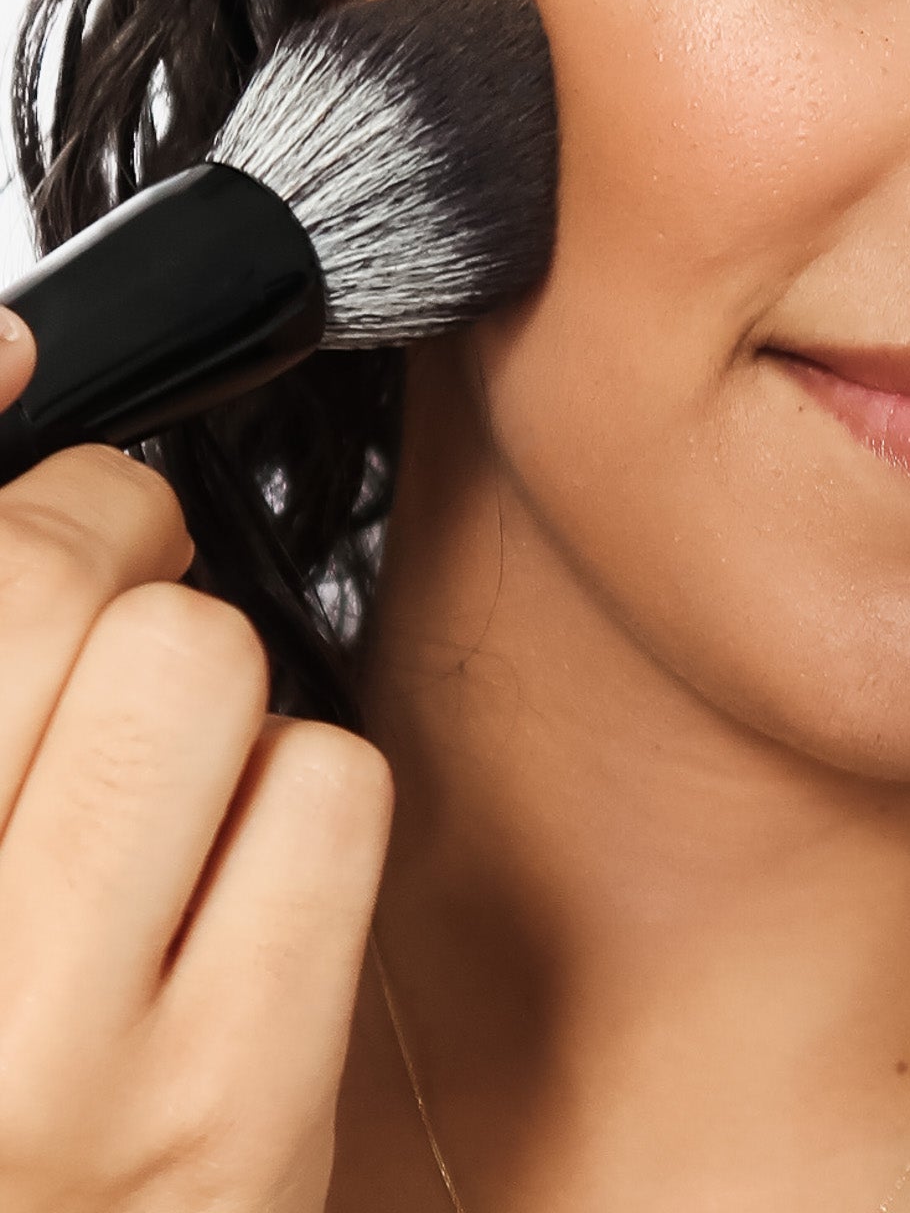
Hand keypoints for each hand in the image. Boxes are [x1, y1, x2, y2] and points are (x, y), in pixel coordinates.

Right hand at [0, 311, 392, 1208]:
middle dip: (92, 542)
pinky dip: (291, 793)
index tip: (32, 457)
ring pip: (203, 657)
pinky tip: (221, 877)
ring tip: (139, 769)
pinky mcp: (237, 1111)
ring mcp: (54, 1070)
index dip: (18, 487)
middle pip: (48, 579)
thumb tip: (14, 349)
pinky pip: (328, 786)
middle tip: (96, 592)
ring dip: (194, 682)